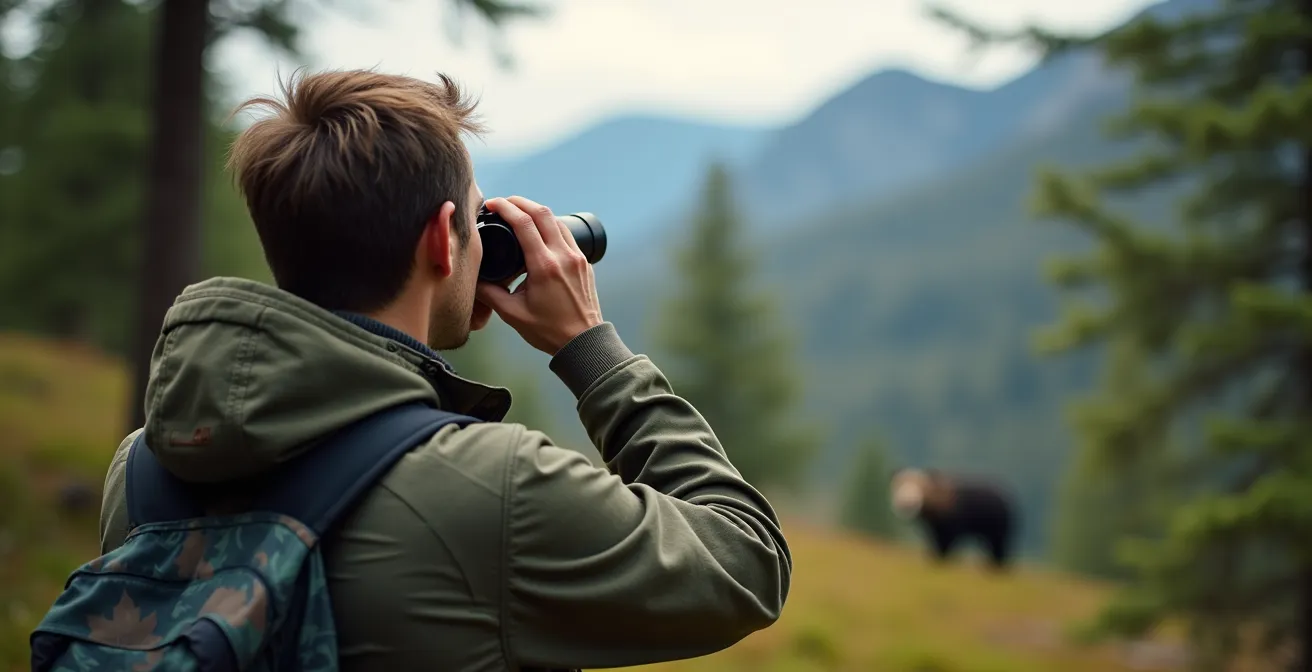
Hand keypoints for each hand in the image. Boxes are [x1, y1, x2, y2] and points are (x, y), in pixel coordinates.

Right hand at [475, 196, 603, 354]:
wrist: (583, 342)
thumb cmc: (549, 331)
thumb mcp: (512, 314)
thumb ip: (489, 294)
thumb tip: (472, 278)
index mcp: (544, 266)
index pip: (524, 223)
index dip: (506, 207)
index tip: (492, 204)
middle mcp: (563, 256)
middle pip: (542, 213)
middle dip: (520, 202)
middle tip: (503, 202)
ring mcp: (577, 257)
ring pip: (556, 220)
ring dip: (536, 212)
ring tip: (519, 214)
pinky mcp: (583, 262)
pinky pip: (565, 234)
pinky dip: (550, 226)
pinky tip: (539, 232)